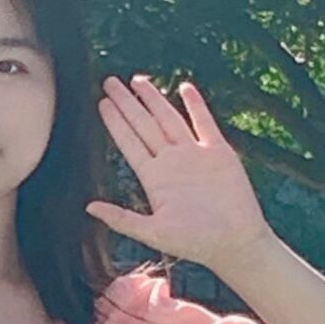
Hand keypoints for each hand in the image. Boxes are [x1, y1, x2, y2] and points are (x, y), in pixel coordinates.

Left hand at [86, 74, 274, 271]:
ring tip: (137, 80)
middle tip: (109, 82)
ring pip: (169, 119)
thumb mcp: (153, 232)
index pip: (130, 143)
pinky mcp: (219, 153)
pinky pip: (204, 123)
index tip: (101, 103)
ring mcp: (195, 155)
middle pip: (144, 125)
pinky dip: (195, 105)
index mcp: (154, 179)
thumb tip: (90, 207)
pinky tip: (185, 88)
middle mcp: (171, 163)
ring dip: (154, 100)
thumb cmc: (195, 243)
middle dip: (127, 104)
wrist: (235, 243)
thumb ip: (122, 219)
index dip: (116, 122)